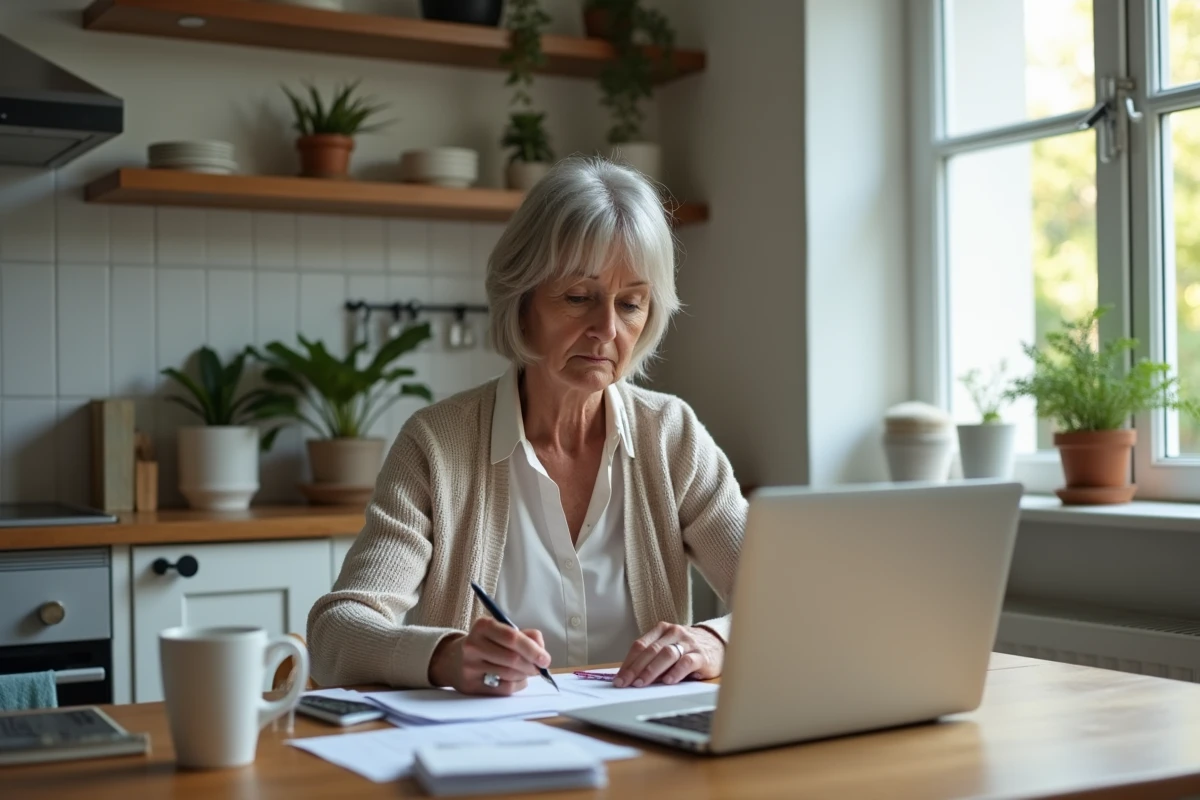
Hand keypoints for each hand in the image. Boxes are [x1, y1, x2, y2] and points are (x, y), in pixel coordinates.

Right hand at [427, 618, 549, 695]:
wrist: (454, 660)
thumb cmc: (488, 644)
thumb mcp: (502, 631)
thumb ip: (526, 636)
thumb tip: (541, 652)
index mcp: (483, 626)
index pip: (512, 637)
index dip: (533, 649)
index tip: (545, 659)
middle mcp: (473, 645)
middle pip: (512, 659)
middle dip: (531, 665)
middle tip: (539, 668)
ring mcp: (470, 666)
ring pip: (509, 675)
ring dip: (525, 675)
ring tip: (526, 671)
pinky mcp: (471, 685)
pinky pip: (503, 689)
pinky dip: (516, 685)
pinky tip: (515, 680)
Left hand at [613, 622, 724, 688]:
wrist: (718, 643)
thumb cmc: (687, 649)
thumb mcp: (669, 647)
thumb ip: (653, 658)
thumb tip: (631, 677)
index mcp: (662, 630)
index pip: (640, 645)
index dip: (628, 662)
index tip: (619, 679)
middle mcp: (674, 633)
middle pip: (651, 650)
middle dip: (635, 668)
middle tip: (626, 683)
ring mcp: (688, 643)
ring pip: (666, 654)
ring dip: (652, 670)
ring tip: (642, 683)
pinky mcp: (702, 656)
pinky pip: (687, 663)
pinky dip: (676, 672)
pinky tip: (668, 681)